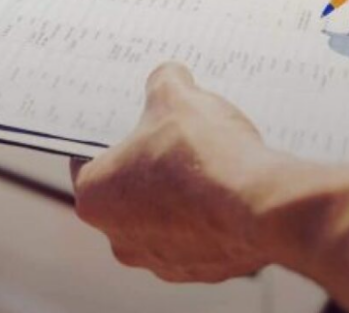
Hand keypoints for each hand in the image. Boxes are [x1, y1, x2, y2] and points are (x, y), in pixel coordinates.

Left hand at [71, 63, 348, 312]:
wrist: (261, 206)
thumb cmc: (203, 154)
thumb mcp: (176, 96)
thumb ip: (163, 82)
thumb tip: (169, 77)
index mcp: (94, 198)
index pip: (87, 161)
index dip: (110, 136)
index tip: (130, 122)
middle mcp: (119, 239)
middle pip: (127, 192)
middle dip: (148, 166)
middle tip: (173, 137)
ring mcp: (161, 261)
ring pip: (164, 217)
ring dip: (180, 194)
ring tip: (208, 161)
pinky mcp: (201, 271)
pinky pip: (199, 236)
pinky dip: (210, 216)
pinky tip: (229, 189)